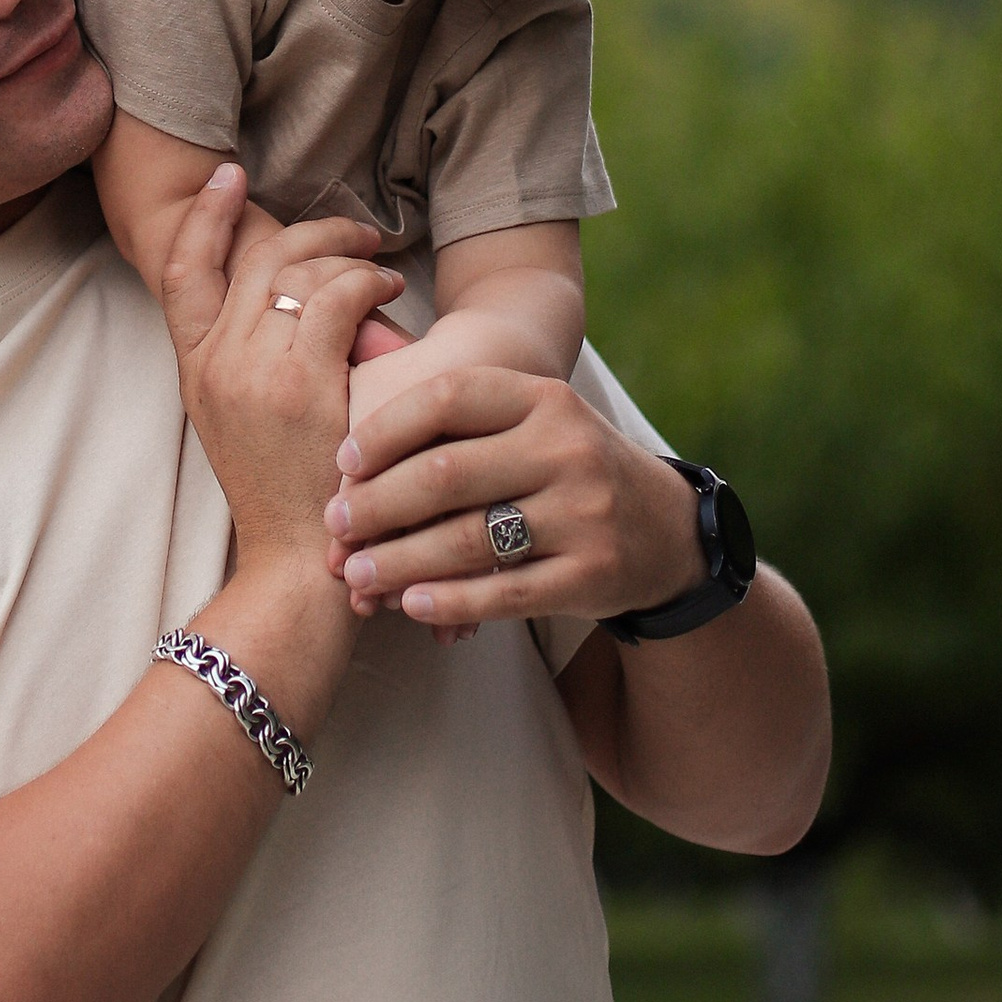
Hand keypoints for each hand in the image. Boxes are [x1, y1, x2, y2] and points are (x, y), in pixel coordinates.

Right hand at [159, 167, 397, 592]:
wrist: (296, 566)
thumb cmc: (285, 498)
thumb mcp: (235, 425)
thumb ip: (245, 362)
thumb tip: (283, 301)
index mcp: (194, 369)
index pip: (180, 269)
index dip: (202, 216)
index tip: (229, 177)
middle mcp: (216, 362)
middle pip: (254, 256)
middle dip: (310, 227)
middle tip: (355, 229)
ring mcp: (255, 371)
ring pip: (298, 270)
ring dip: (348, 254)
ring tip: (382, 266)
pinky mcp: (303, 384)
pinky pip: (338, 298)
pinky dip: (368, 281)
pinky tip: (390, 293)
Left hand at [323, 332, 706, 634]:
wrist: (666, 527)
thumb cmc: (567, 466)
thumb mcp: (532, 419)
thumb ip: (459, 417)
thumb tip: (347, 434)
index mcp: (542, 398)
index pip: (449, 398)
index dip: (385, 430)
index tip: (342, 462)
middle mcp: (566, 447)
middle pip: (447, 473)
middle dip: (377, 505)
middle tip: (335, 527)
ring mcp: (583, 512)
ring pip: (468, 539)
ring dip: (399, 561)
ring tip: (356, 574)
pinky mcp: (592, 573)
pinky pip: (505, 593)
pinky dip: (450, 601)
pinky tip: (410, 604)